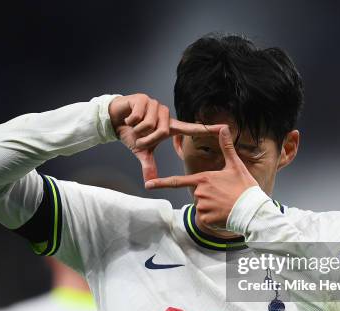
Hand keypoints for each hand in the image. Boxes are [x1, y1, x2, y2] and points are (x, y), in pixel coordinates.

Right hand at [109, 93, 224, 182]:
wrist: (115, 119)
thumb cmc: (132, 134)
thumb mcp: (141, 151)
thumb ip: (148, 165)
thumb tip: (149, 183)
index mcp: (169, 126)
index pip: (192, 128)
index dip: (207, 129)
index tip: (225, 127)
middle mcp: (166, 115)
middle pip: (161, 132)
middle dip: (147, 139)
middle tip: (139, 137)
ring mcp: (156, 105)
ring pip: (149, 125)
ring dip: (138, 130)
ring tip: (134, 126)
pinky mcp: (144, 99)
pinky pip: (139, 116)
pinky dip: (130, 121)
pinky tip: (129, 118)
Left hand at [144, 125, 258, 228]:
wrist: (253, 210)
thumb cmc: (244, 187)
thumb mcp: (236, 165)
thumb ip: (226, 147)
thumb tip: (223, 127)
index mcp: (203, 179)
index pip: (177, 181)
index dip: (161, 183)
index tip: (148, 185)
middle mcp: (199, 192)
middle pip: (197, 194)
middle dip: (208, 196)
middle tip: (225, 196)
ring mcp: (202, 206)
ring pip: (201, 207)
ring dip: (211, 208)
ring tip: (226, 205)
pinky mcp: (206, 219)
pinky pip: (205, 219)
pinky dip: (213, 218)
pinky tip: (224, 214)